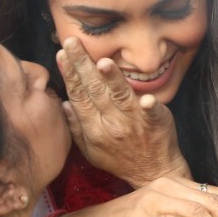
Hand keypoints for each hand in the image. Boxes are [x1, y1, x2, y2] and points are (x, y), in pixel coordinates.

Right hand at [57, 36, 190, 186]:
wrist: (153, 174)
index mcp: (94, 129)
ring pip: (120, 96)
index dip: (69, 75)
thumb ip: (76, 127)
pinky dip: (149, 105)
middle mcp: (111, 124)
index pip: (79, 97)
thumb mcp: (91, 151)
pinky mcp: (155, 123)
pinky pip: (152, 113)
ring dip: (112, 80)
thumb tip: (63, 103)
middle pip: (94, 91)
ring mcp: (134, 123)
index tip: (62, 53)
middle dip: (82, 65)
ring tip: (103, 62)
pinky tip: (147, 97)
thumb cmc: (120, 160)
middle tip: (73, 42)